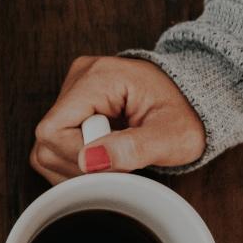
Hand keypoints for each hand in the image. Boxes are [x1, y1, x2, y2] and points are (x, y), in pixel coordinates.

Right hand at [31, 56, 204, 182]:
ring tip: (114, 156)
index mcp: (99, 77)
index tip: (116, 161)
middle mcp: (79, 77)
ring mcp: (73, 89)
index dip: (79, 158)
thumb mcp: (172, 136)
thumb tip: (89, 160)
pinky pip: (55, 144)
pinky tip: (105, 154)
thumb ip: (134, 148)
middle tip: (120, 160)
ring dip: (79, 165)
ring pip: (47, 147)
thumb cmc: (187, 115)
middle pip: (47, 141)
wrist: (195, 101)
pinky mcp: (73, 104)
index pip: (54, 130)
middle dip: (81, 165)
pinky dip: (78, 160)